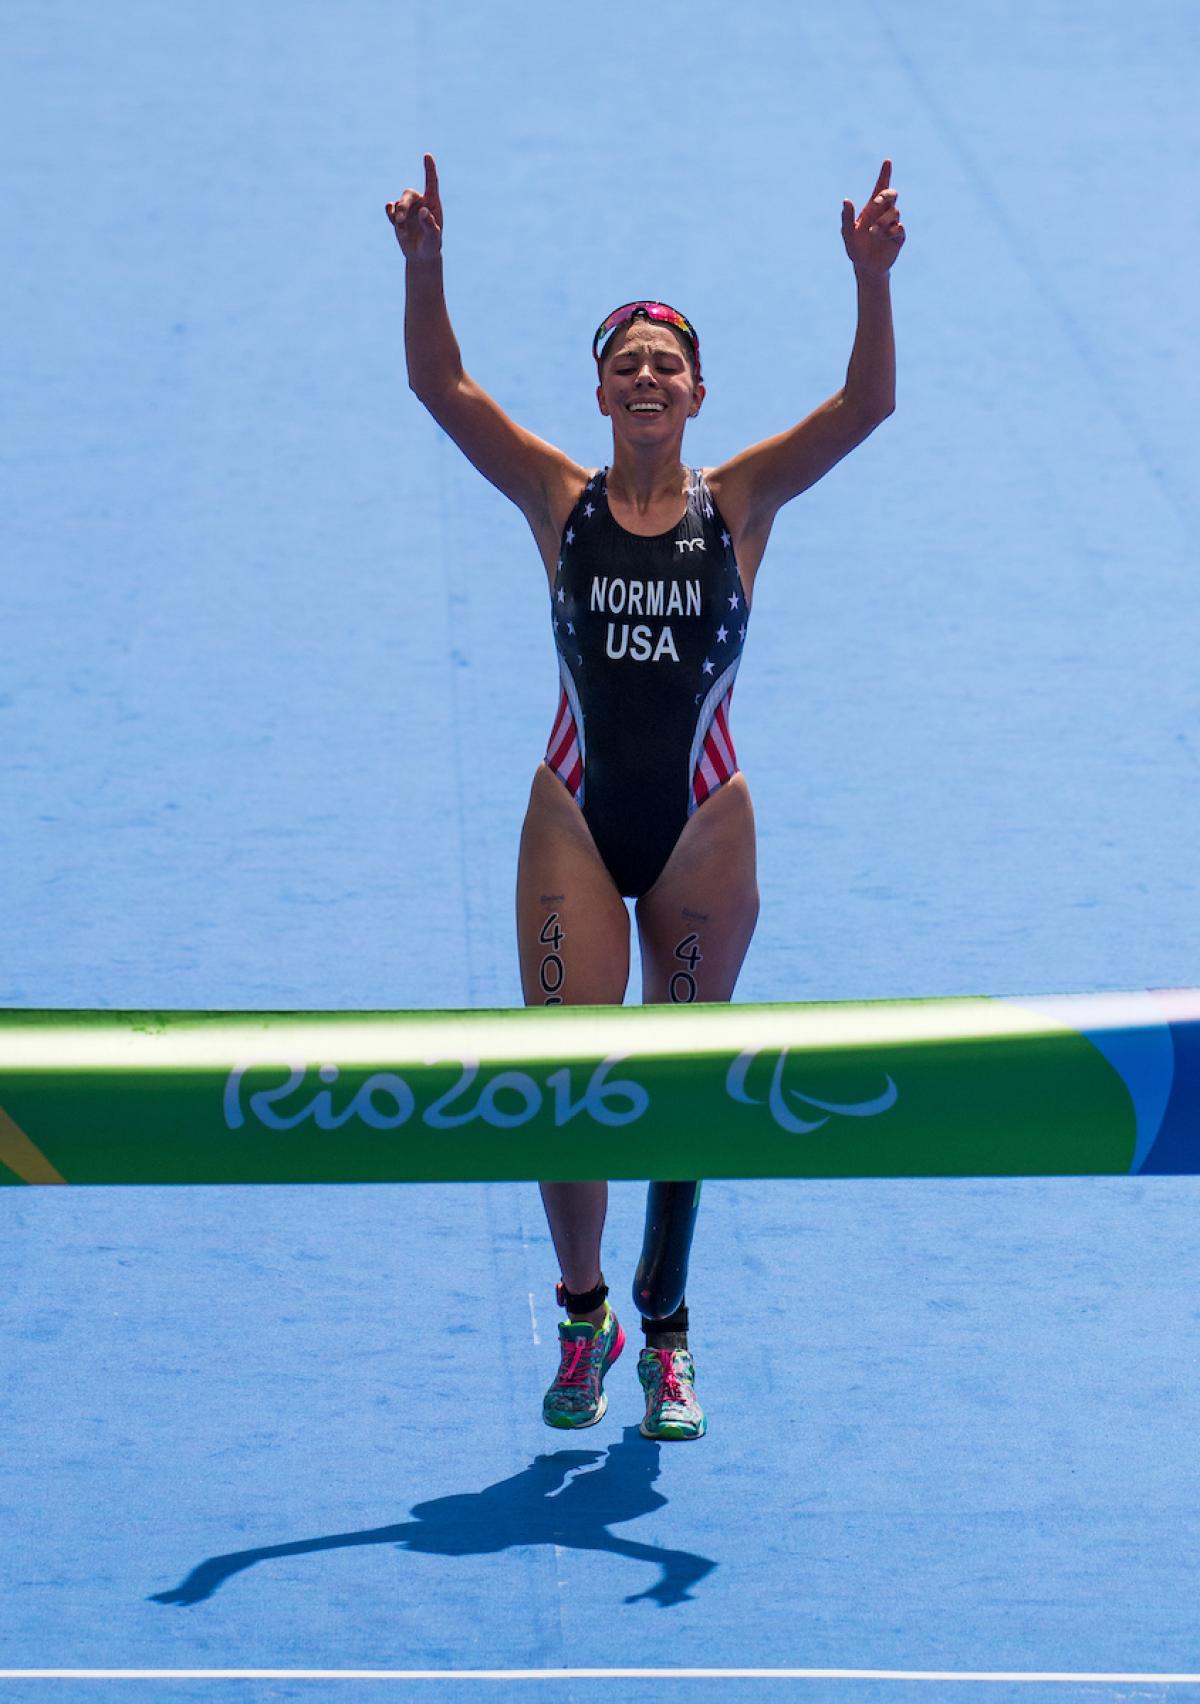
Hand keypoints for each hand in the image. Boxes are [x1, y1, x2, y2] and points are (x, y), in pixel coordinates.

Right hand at [386, 153, 442, 261]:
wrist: (421, 256)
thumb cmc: (432, 245)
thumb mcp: (434, 237)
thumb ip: (430, 224)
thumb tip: (423, 211)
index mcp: (433, 203)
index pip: (431, 183)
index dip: (429, 169)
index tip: (427, 155)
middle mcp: (420, 202)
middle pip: (408, 194)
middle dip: (403, 205)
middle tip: (400, 220)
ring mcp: (408, 209)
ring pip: (399, 202)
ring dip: (398, 215)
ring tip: (401, 230)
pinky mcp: (397, 216)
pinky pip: (391, 209)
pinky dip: (390, 213)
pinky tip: (392, 216)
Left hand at [841, 160, 904, 276]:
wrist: (866, 268)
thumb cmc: (856, 249)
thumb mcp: (848, 234)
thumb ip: (846, 218)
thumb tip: (846, 200)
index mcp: (872, 209)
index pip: (881, 187)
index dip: (885, 174)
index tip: (887, 161)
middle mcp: (884, 213)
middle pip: (892, 194)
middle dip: (885, 195)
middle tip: (875, 202)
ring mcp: (893, 224)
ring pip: (894, 213)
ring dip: (882, 221)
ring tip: (872, 232)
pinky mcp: (899, 236)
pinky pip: (900, 228)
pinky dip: (892, 230)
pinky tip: (885, 236)